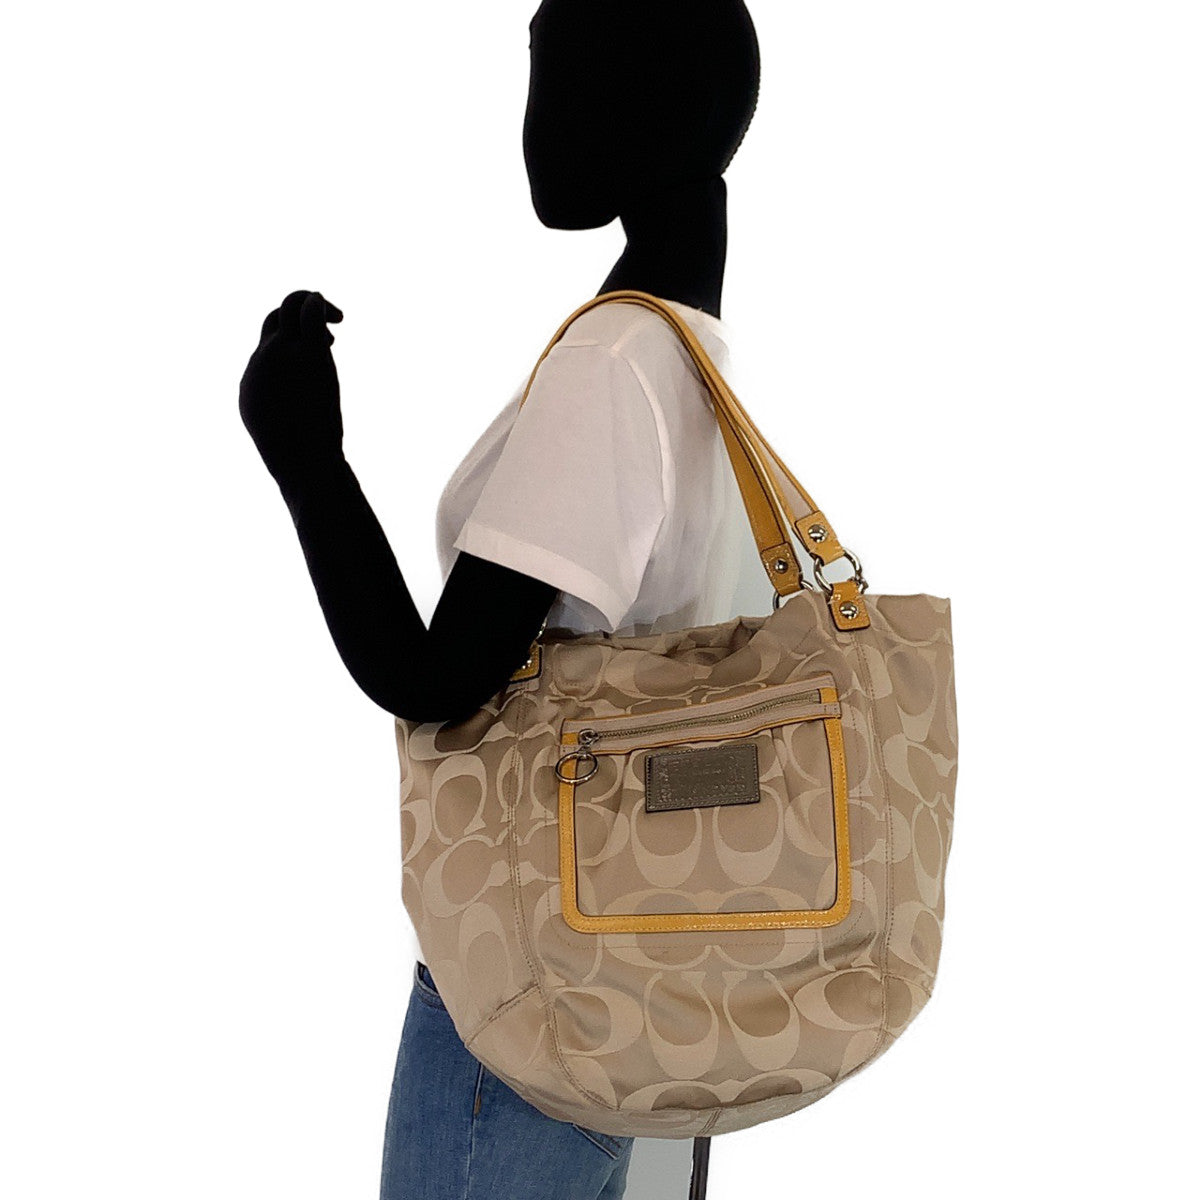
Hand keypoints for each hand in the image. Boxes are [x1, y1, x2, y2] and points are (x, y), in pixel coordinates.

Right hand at [239, 290, 345, 489]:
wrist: (304, 464)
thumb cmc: (297, 461)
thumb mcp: (282, 440)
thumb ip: (283, 420)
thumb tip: (289, 424)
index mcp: (252, 382)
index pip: (266, 348)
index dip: (292, 343)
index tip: (325, 350)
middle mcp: (261, 362)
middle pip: (272, 320)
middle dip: (296, 315)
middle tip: (330, 330)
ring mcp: (282, 355)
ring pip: (287, 309)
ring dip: (311, 304)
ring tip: (336, 315)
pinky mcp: (307, 353)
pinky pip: (307, 312)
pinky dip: (317, 302)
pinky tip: (335, 313)